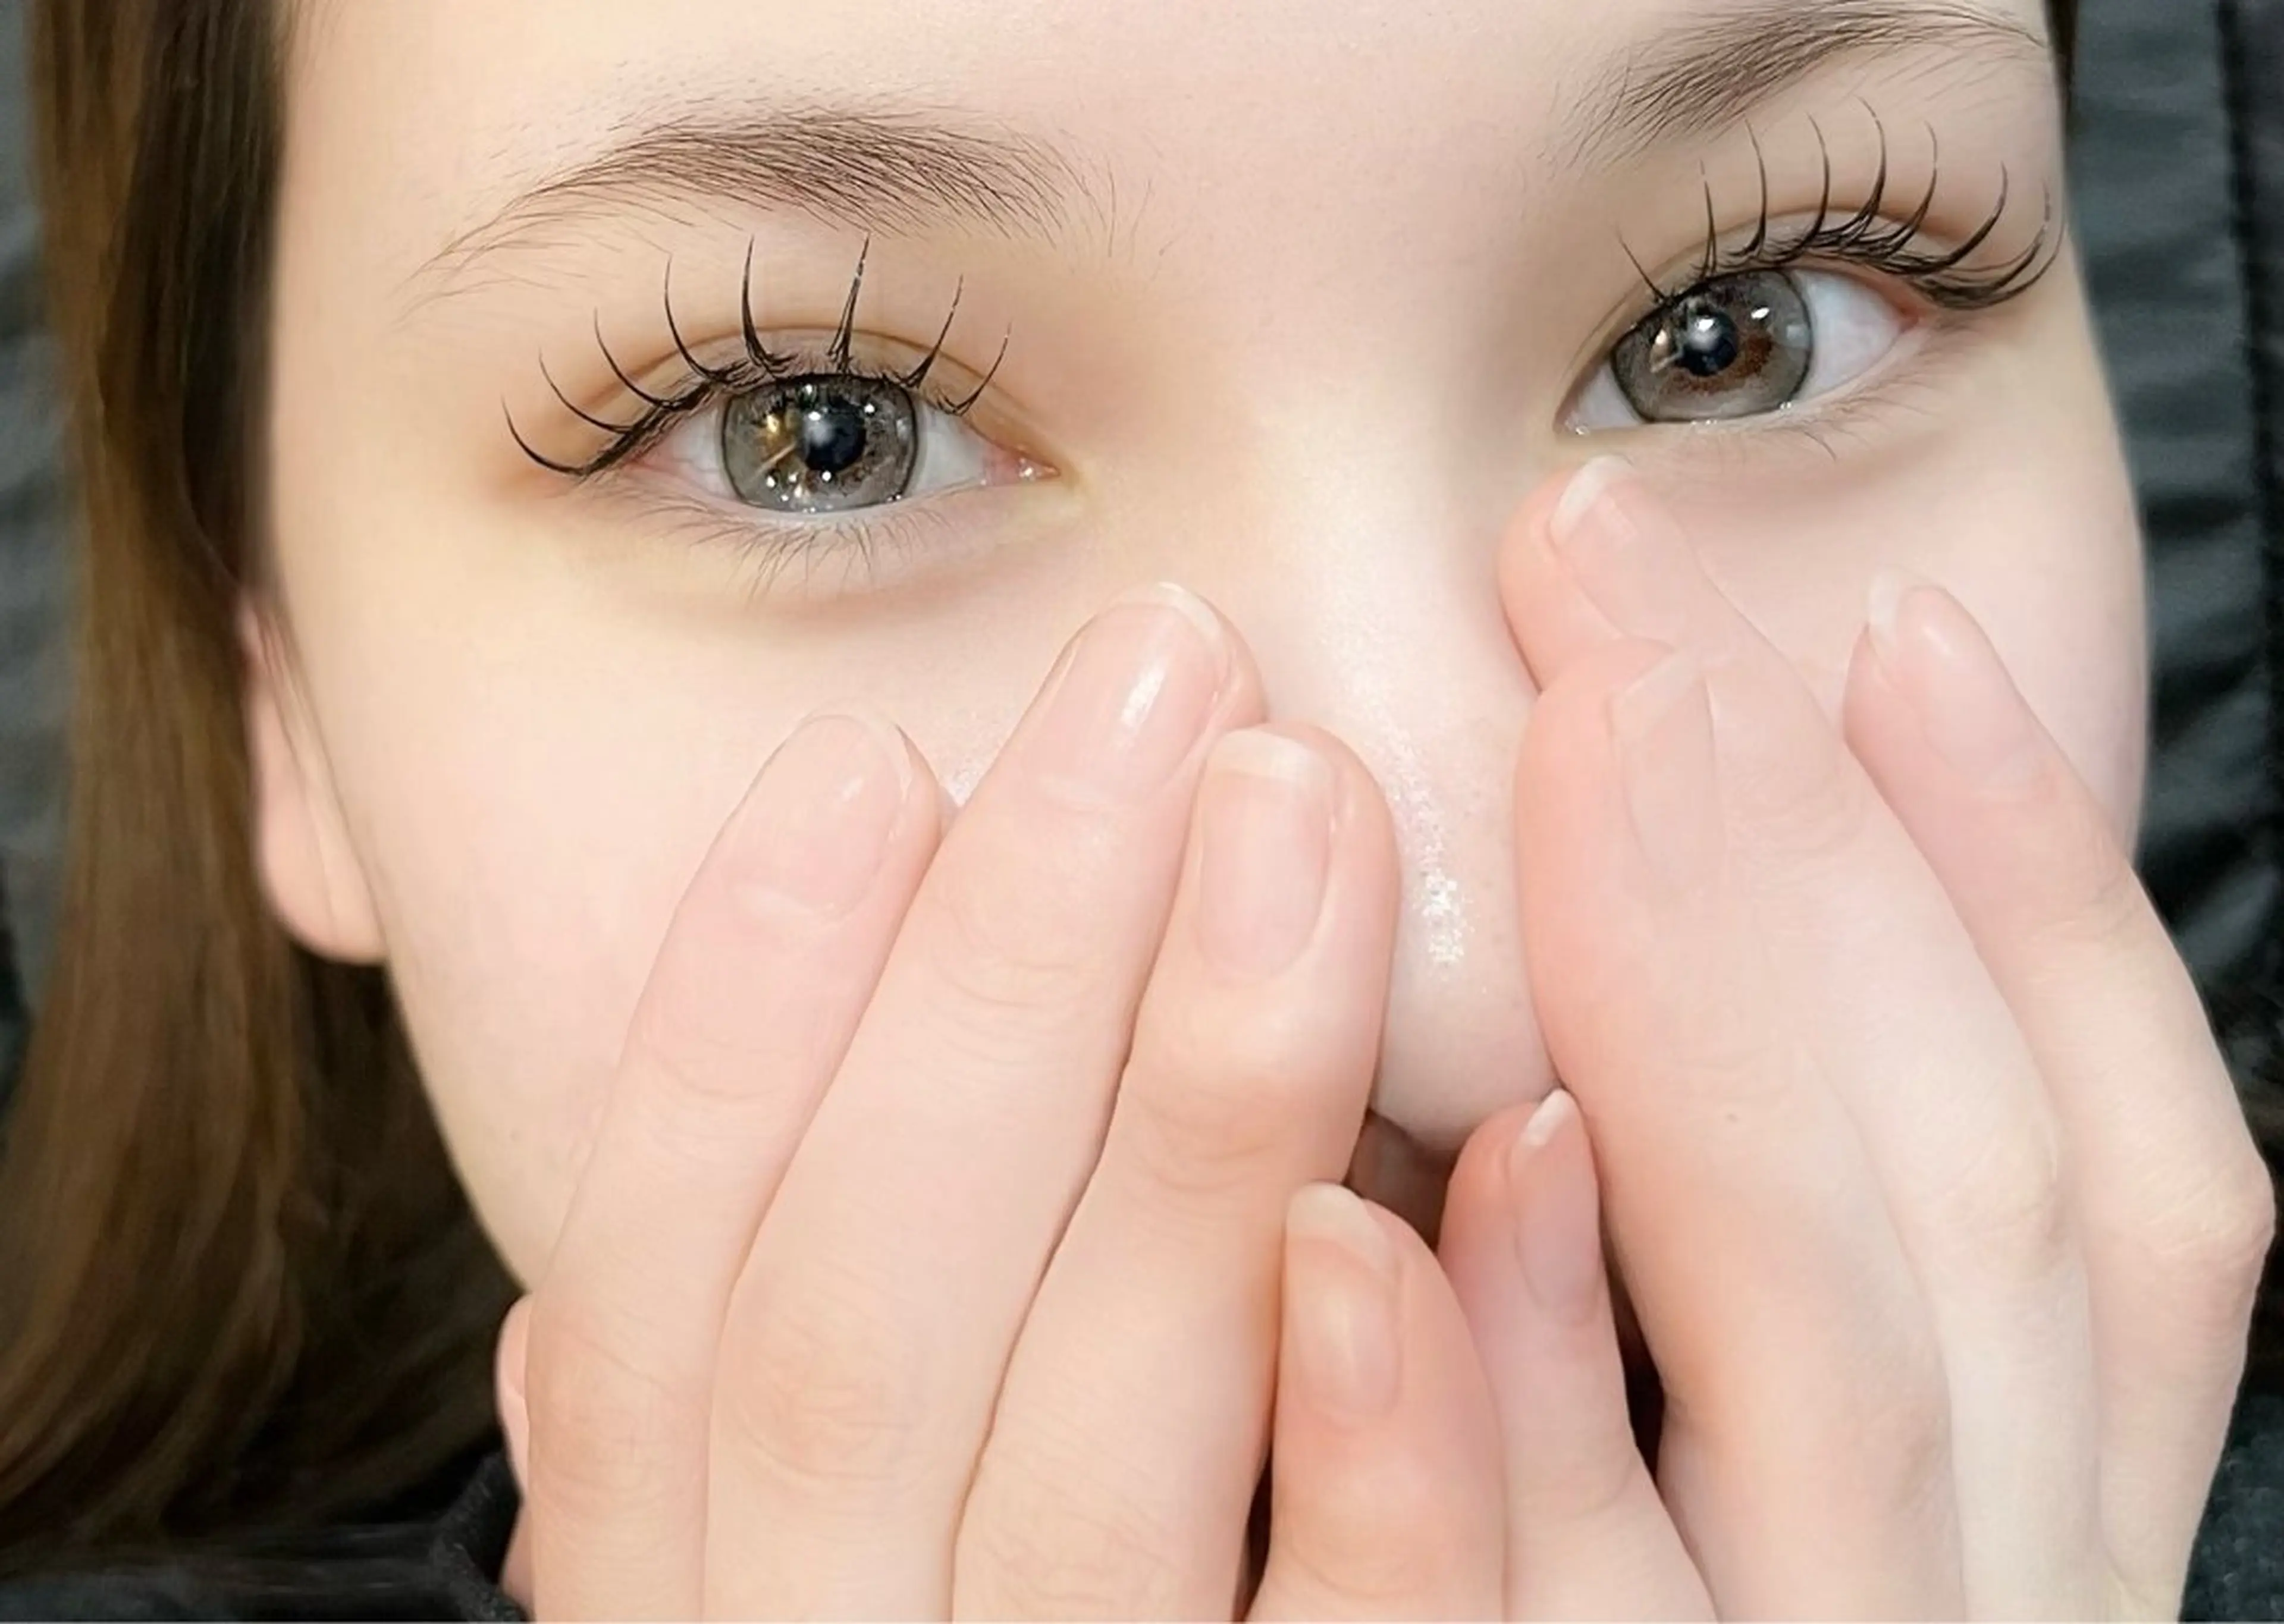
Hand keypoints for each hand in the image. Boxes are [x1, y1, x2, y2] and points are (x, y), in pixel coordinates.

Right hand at [486, 584, 1515, 1618]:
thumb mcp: (819, 1590)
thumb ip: (716, 1466)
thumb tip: (540, 1326)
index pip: (660, 1331)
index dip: (730, 1034)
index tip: (857, 758)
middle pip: (860, 1346)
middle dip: (997, 982)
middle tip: (1162, 666)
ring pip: (1089, 1478)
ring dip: (1202, 1114)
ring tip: (1300, 799)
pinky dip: (1393, 1446)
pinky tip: (1487, 1174)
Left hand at [1431, 458, 2275, 1615]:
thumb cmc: (1564, 1616)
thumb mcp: (1692, 1491)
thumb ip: (1691, 1329)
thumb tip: (1565, 1091)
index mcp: (2003, 1541)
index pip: (2114, 1205)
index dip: (2031, 907)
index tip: (1890, 651)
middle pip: (1957, 1230)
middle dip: (1815, 874)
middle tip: (1640, 582)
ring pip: (1804, 1387)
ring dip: (1692, 1039)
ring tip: (1578, 735)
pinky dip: (1473, 1455)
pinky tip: (1381, 1231)